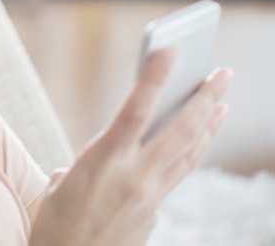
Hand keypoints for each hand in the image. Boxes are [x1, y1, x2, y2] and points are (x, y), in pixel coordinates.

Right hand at [29, 48, 231, 245]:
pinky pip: (177, 175)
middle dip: (205, 97)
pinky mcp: (154, 215)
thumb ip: (94, 160)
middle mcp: (133, 178)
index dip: (154, 77)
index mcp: (102, 163)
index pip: (135, 110)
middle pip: (181, 130)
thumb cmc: (52, 224)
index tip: (170, 49)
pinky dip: (190, 152)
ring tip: (222, 102)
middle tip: (222, 72)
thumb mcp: (61, 183)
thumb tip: (117, 154)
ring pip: (189, 154)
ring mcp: (149, 198)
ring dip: (208, 124)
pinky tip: (197, 141)